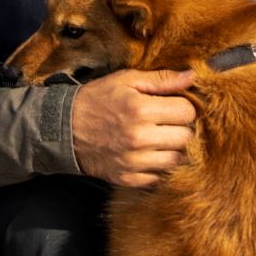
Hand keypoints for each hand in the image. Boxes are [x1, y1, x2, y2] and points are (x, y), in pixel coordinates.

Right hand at [70, 68, 196, 187]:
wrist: (63, 129)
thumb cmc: (97, 99)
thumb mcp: (126, 80)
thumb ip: (161, 79)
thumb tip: (192, 76)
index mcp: (141, 110)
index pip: (188, 112)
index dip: (184, 107)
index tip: (173, 106)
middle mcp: (140, 138)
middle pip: (186, 137)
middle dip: (181, 128)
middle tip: (168, 122)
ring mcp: (134, 162)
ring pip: (177, 160)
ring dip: (173, 149)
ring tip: (160, 138)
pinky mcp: (129, 179)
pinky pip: (160, 178)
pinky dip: (159, 167)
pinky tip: (149, 154)